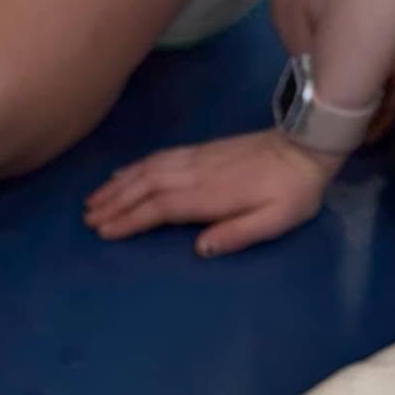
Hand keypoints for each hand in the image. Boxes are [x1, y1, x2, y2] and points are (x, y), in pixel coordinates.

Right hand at [85, 130, 342, 257]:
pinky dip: (135, 167)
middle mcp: (195, 174)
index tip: (105, 230)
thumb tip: (199, 249)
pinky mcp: (200, 151)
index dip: (129, 219)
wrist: (306, 145)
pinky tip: (122, 174)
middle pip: (145, 187)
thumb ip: (237, 235)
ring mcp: (196, 159)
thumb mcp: (274, 221)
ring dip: (118, 185)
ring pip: (147, 170)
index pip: (159, 207)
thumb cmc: (293, 192)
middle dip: (114, 203)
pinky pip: (160, 158)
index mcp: (209, 196)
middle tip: (88, 218)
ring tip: (94, 200)